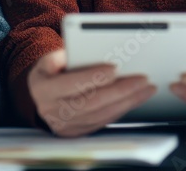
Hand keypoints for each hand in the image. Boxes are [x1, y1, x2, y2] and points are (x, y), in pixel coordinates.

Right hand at [27, 49, 155, 136]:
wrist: (39, 98)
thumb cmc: (50, 73)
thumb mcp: (48, 60)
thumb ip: (61, 56)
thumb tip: (81, 53)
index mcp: (44, 90)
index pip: (72, 84)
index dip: (94, 76)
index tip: (115, 68)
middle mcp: (54, 111)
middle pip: (92, 102)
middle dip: (121, 90)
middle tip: (142, 79)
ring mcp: (66, 125)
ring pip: (102, 114)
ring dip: (127, 101)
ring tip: (146, 88)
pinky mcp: (78, 132)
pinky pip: (104, 121)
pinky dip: (122, 109)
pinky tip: (135, 99)